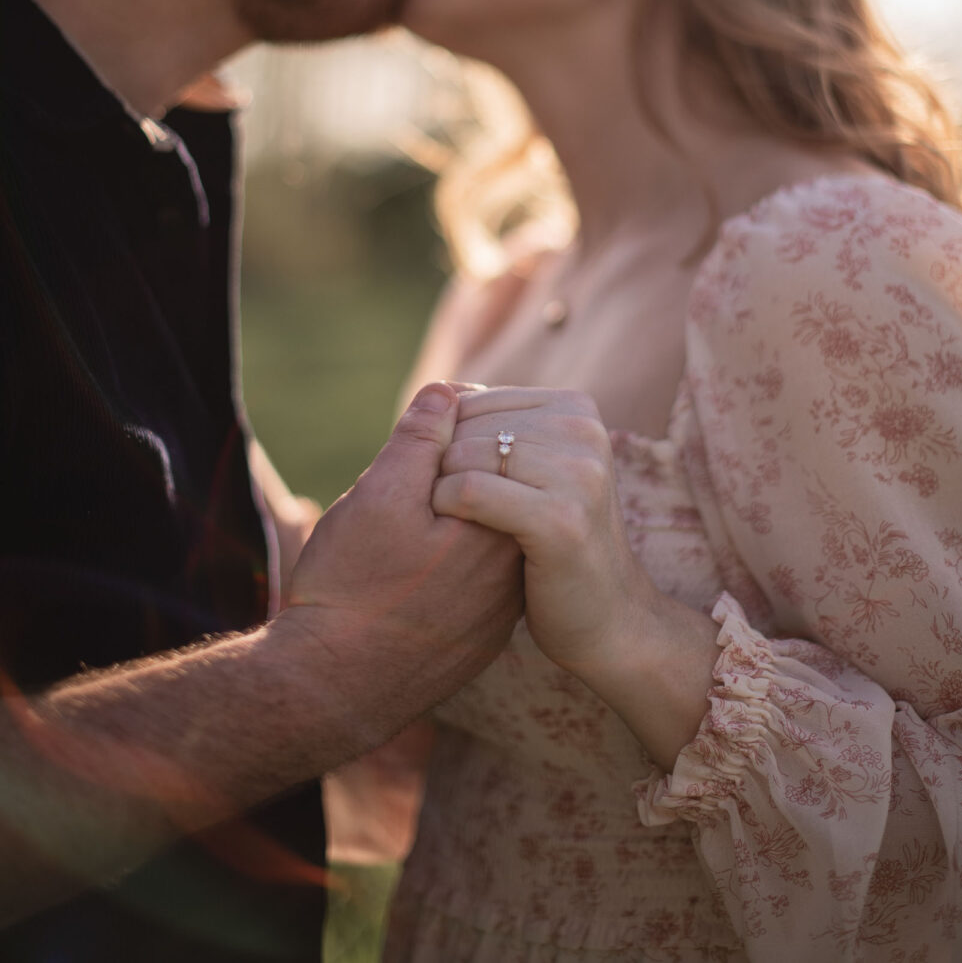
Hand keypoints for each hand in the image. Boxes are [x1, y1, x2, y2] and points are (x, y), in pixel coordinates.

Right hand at [283, 384, 523, 744]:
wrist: (326, 692)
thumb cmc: (349, 589)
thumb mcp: (378, 496)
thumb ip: (420, 440)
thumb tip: (447, 390)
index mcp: (498, 531)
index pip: (495, 454)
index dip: (447, 438)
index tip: (407, 452)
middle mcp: (512, 574)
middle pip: (490, 498)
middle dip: (446, 484)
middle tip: (395, 500)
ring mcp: (499, 614)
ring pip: (481, 542)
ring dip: (446, 527)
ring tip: (393, 543)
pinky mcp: (480, 642)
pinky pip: (474, 585)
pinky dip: (446, 571)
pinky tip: (403, 581)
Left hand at [431, 387, 649, 680]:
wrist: (610, 618)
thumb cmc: (556, 543)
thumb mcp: (538, 470)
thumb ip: (498, 427)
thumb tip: (440, 390)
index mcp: (576, 407)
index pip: (473, 400)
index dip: (445, 443)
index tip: (454, 485)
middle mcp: (582, 429)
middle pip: (465, 425)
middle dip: (440, 466)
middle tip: (450, 511)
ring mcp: (577, 473)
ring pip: (461, 455)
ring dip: (439, 492)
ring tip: (454, 525)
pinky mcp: (560, 519)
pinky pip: (469, 491)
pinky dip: (446, 510)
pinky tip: (453, 536)